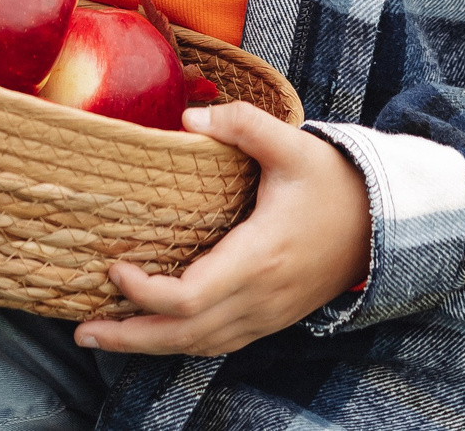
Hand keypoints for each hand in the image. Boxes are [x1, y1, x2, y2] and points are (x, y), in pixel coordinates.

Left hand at [72, 103, 372, 356]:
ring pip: (198, 346)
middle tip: (81, 329)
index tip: (115, 266)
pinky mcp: (270, 318)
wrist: (383, 225)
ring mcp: (266, 315)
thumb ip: (243, 124)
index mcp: (258, 257)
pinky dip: (179, 343)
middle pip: (183, 335)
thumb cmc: (334, 183)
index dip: (144, 292)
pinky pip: (217, 343)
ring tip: (101, 335)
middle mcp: (259, 297)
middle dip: (129, 336)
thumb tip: (189, 117)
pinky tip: (152, 333)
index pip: (189, 296)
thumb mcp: (293, 145)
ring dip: (148, 346)